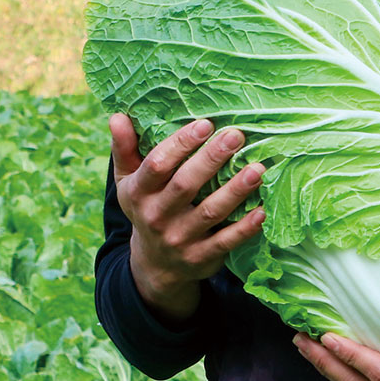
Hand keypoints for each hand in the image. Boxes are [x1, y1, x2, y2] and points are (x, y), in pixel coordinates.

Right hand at [111, 113, 265, 321]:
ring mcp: (179, 239)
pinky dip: (245, 228)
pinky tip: (262, 209)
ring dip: (236, 190)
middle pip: (185, 185)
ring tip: (258, 168)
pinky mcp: (201, 257)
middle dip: (211, 159)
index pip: (157, 165)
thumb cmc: (146, 207)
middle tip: (236, 135)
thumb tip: (117, 116)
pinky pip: (226, 241)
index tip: (205, 123)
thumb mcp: (128, 180)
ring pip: (210, 212)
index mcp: (139, 192)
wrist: (154, 265)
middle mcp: (156, 216)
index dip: (180, 143)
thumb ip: (124, 148)